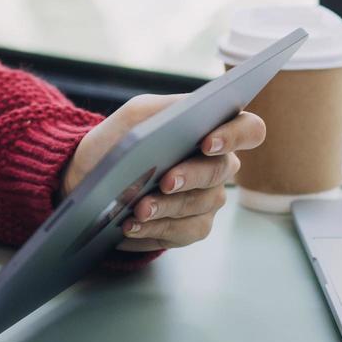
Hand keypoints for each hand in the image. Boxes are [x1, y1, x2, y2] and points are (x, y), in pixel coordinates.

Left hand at [62, 94, 266, 251]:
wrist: (92, 178)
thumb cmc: (120, 141)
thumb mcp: (137, 115)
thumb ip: (166, 109)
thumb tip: (188, 111)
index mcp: (213, 130)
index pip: (248, 129)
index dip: (235, 135)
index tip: (208, 143)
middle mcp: (218, 165)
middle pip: (221, 171)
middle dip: (192, 176)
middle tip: (165, 182)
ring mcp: (208, 199)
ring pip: (200, 204)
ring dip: (167, 207)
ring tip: (137, 209)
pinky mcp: (192, 227)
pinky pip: (184, 231)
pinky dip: (155, 229)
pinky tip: (131, 226)